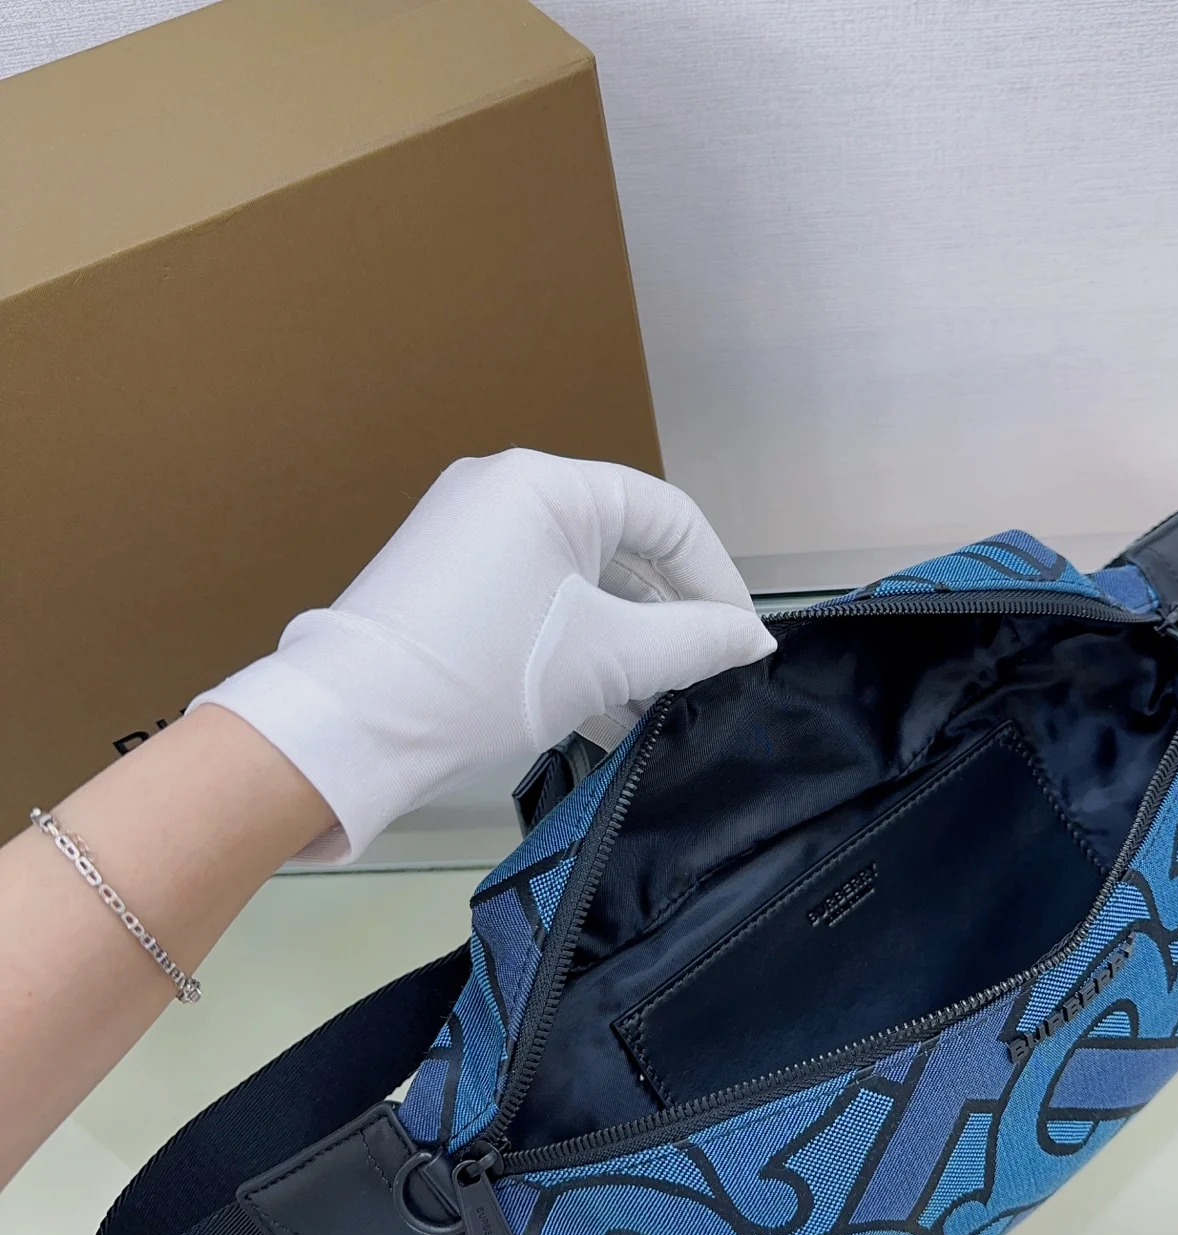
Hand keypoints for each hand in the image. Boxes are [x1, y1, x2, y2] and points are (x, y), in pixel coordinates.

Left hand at [190, 449, 775, 860]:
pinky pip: (535, 597)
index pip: (667, 516)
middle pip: (623, 545)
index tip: (741, 644)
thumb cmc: (483, 677)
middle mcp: (504, 489)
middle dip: (669, 616)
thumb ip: (693, 643)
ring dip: (624, 638)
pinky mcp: (445, 578)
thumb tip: (751, 640)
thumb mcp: (605, 660)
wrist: (347, 729)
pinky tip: (600, 702)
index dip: (718, 580)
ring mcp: (467, 532)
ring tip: (654, 701)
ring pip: (579, 579)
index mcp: (545, 484)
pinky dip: (574, 641)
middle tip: (701, 676)